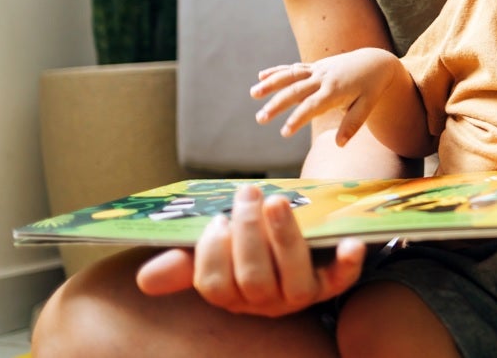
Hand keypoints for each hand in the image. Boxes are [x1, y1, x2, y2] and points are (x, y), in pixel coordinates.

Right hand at [136, 183, 364, 315]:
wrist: (302, 239)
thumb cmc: (251, 244)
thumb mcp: (218, 249)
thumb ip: (186, 261)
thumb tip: (145, 279)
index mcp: (233, 294)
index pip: (216, 286)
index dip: (213, 254)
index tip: (217, 219)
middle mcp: (265, 302)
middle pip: (254, 280)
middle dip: (248, 235)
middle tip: (248, 194)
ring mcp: (300, 294)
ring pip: (292, 278)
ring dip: (284, 238)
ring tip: (276, 201)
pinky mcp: (332, 283)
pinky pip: (342, 280)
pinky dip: (348, 263)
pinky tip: (352, 243)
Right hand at [252, 49, 398, 144]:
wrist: (375, 61)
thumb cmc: (371, 87)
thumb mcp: (368, 105)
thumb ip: (353, 124)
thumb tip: (339, 145)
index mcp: (336, 91)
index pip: (312, 106)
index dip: (298, 119)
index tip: (284, 132)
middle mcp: (324, 78)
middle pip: (296, 91)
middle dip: (277, 104)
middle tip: (260, 118)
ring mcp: (318, 70)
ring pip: (291, 76)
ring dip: (271, 83)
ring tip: (253, 94)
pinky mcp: (315, 66)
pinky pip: (294, 68)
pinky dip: (278, 71)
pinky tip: (261, 76)